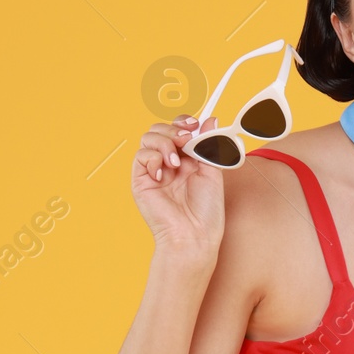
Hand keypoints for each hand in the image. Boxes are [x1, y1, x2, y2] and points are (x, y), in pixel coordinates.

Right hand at [132, 115, 224, 254]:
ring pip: (148, 138)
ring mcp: (154, 171)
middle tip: (185, 139)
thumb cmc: (207, 210)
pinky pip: (141, 156)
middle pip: (161, 129)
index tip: (195, 124)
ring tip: (175, 162)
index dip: (184, 122)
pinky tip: (163, 174)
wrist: (194, 234)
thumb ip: (210, 145)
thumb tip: (211, 119)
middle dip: (173, 129)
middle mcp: (169, 162)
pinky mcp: (141, 181)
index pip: (179, 129)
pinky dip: (153, 159)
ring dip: (164, 142)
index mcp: (187, 159)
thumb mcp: (213, 171)